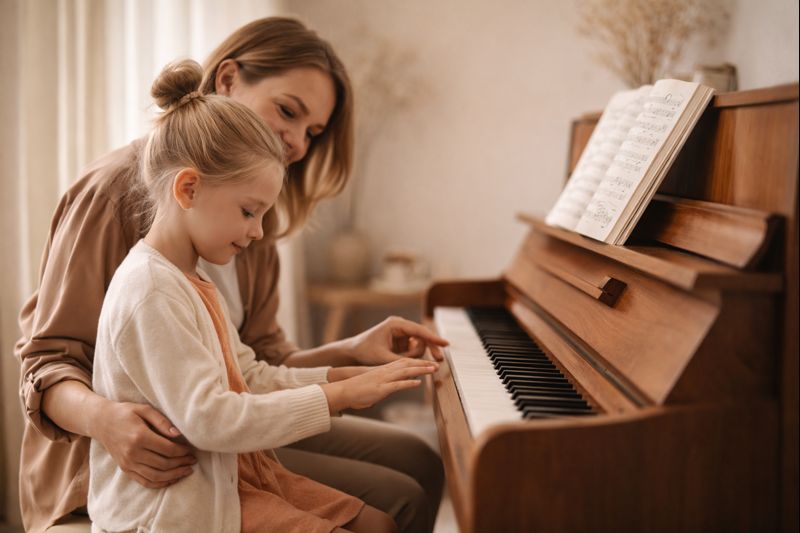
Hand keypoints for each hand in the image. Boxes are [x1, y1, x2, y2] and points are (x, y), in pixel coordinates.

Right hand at [89, 399, 196, 488]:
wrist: (101, 422)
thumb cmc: (126, 413)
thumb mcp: (144, 410)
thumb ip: (162, 421)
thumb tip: (179, 435)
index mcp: (139, 437)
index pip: (167, 449)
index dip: (182, 452)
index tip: (191, 450)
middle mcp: (133, 453)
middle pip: (164, 464)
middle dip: (181, 464)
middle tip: (193, 461)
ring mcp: (128, 463)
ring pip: (156, 477)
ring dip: (174, 476)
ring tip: (187, 471)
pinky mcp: (125, 469)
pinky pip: (144, 482)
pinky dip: (160, 483)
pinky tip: (172, 479)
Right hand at [321, 358, 438, 412]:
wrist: (342, 391)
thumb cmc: (356, 390)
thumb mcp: (374, 385)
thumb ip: (385, 385)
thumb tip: (393, 387)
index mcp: (383, 370)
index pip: (403, 362)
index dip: (417, 362)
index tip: (429, 363)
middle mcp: (385, 372)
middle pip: (407, 365)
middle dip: (423, 364)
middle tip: (437, 364)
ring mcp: (383, 379)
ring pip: (405, 372)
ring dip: (420, 370)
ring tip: (433, 369)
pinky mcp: (380, 389)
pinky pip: (396, 385)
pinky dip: (408, 383)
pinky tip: (418, 383)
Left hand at [344, 316, 447, 364]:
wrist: (352, 352)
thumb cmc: (365, 352)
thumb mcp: (386, 359)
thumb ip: (405, 362)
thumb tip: (423, 367)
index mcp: (395, 324)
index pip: (419, 330)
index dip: (433, 338)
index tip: (446, 344)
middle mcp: (400, 325)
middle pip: (422, 336)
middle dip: (429, 348)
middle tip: (439, 360)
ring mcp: (401, 332)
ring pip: (418, 344)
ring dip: (415, 355)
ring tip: (404, 362)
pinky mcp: (400, 339)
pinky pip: (412, 348)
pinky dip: (411, 356)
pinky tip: (404, 360)